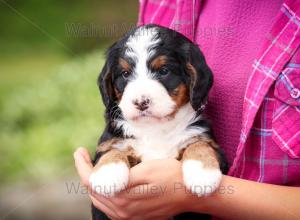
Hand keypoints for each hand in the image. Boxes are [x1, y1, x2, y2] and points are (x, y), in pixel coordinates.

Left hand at [74, 147, 201, 219]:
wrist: (190, 194)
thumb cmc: (171, 175)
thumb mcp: (147, 169)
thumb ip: (121, 178)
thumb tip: (99, 179)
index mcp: (123, 197)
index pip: (91, 182)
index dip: (82, 165)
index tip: (80, 151)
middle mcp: (122, 211)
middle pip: (93, 192)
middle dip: (86, 173)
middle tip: (86, 157)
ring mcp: (128, 217)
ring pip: (100, 200)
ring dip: (94, 184)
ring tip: (95, 168)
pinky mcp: (134, 217)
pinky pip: (110, 207)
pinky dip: (104, 193)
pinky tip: (109, 183)